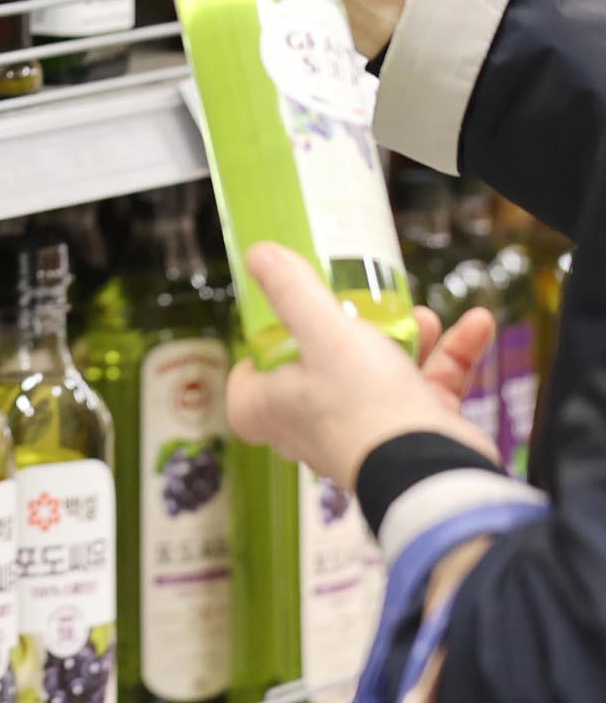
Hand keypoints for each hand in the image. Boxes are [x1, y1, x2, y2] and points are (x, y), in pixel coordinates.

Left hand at [225, 243, 498, 489]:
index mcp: (270, 409)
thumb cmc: (363, 406)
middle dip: (350, 329)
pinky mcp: (412, 434)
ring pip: (380, 371)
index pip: (250, 377)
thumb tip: (258, 255)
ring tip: (423, 314)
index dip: (266, 346)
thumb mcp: (322, 330)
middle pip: (320, 365)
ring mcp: (363, 430)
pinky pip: (429, 386)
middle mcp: (310, 425)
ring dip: (407, 338)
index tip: (286, 315)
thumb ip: (291, 291)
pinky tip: (477, 324)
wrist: (431, 471)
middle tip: (365, 305)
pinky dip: (452, 355)